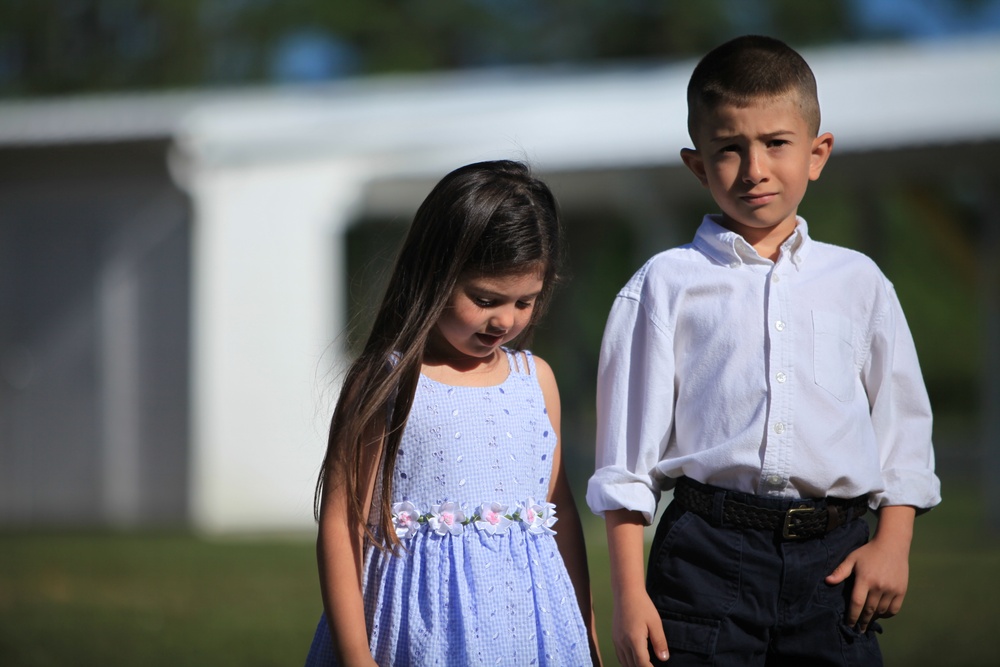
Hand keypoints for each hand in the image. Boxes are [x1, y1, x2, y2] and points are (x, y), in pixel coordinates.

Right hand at [612, 589, 668, 666]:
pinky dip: (627, 661)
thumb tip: (664, 659)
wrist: (626, 593)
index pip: (642, 664)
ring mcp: (617, 641)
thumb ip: (659, 642)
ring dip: (634, 666)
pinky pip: (619, 656)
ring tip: (645, 663)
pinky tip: (634, 659)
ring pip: (625, 662)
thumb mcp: (655, 623)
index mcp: (634, 640)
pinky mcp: (614, 637)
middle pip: (632, 665)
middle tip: (652, 666)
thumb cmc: (642, 605)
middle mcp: (623, 643)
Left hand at [825, 506, 913, 632]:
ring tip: (867, 620)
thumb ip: (840, 571)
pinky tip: (880, 613)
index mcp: (865, 579)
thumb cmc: (868, 552)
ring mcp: (892, 589)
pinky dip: (887, 614)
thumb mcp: (852, 559)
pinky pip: (894, 609)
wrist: (892, 545)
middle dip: (862, 621)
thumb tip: (827, 581)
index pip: (857, 603)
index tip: (849, 624)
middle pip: (869, 610)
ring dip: (874, 617)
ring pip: (881, 611)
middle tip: (858, 629)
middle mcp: (879, 586)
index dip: (852, 616)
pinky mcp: (901, 591)